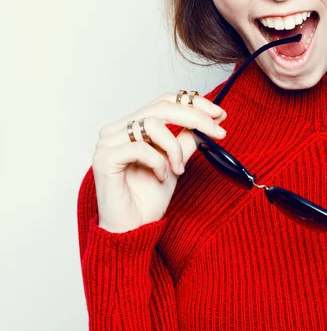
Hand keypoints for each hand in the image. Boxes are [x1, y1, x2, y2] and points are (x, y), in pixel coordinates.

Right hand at [92, 92, 226, 232]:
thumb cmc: (148, 198)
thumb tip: (210, 121)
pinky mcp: (104, 158)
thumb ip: (187, 139)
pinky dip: (158, 161)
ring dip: (174, 147)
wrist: (132, 229)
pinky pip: (140, 147)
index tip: (219, 113)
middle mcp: (117, 129)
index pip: (165, 101)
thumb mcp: (176, 162)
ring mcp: (108, 142)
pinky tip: (162, 176)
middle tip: (216, 131)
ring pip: (151, 124)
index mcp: (132, 125)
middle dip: (195, 117)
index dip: (193, 103)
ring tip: (178, 168)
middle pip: (161, 107)